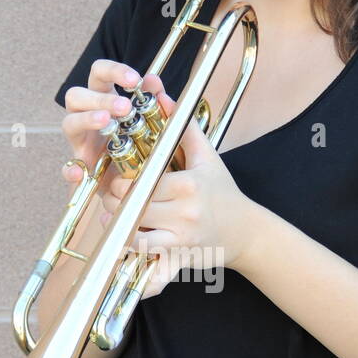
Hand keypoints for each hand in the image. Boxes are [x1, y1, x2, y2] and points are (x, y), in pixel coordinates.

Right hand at [58, 59, 164, 189]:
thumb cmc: (140, 142)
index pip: (98, 73)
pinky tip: (80, 173)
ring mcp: (79, 141)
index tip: (135, 81)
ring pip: (69, 122)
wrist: (134, 179)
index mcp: (103, 98)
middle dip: (100, 99)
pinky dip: (70, 170)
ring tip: (108, 123)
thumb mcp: (151, 119)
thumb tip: (153, 80)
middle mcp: (85, 115)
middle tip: (125, 107)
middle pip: (76, 94)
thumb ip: (153, 98)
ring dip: (87, 120)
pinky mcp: (79, 168)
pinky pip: (67, 168)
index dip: (114, 71)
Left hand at [98, 92, 253, 296]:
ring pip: (135, 235)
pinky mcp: (180, 258)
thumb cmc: (222, 191)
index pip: (142, 181)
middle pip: (133, 206)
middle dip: (115, 201)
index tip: (118, 178)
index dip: (123, 180)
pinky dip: (134, 254)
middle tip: (111, 196)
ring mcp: (182, 239)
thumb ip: (183, 128)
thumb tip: (163, 97)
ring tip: (114, 217)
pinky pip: (147, 259)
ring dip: (119, 227)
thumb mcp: (207, 156)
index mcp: (189, 185)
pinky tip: (127, 244)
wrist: (245, 231)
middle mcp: (185, 213)